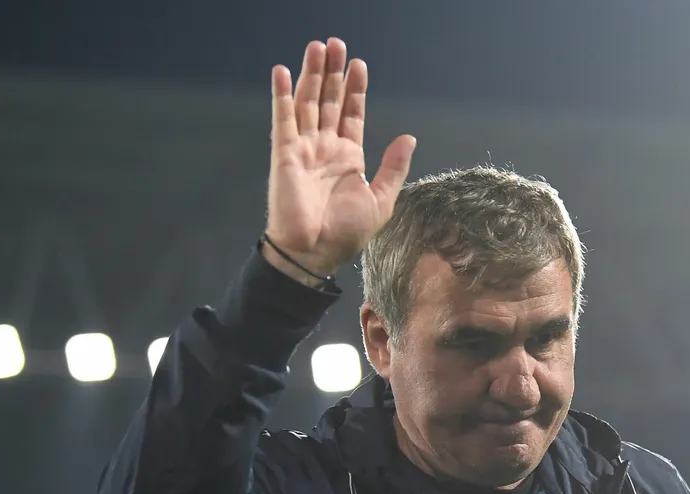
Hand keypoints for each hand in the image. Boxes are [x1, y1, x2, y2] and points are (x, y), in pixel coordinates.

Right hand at [265, 38, 415, 278]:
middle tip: (337, 44)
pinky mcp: (285, 153)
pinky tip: (281, 71)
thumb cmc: (346, 233)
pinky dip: (281, 94)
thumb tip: (408, 138)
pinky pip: (283, 118)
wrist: (315, 252)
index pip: (351, 114)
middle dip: (334, 73)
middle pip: (329, 101)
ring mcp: (304, 149)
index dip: (356, 90)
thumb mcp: (381, 200)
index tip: (359, 65)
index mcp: (348, 158)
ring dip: (312, 74)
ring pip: (308, 102)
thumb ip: (393, 168)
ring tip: (318, 47)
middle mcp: (325, 149)